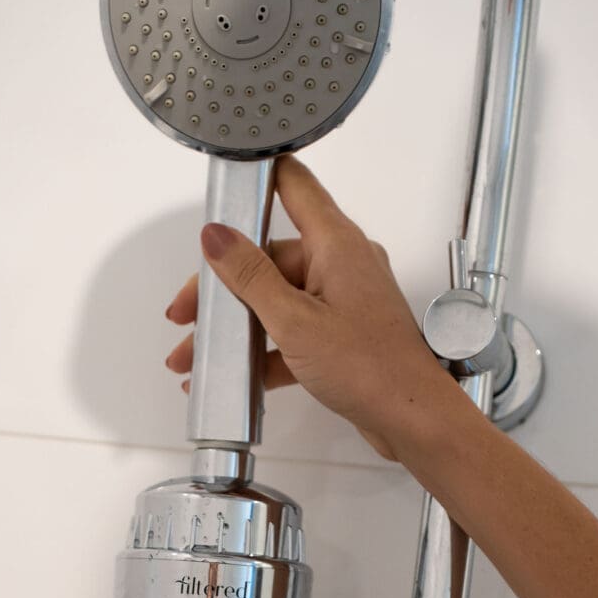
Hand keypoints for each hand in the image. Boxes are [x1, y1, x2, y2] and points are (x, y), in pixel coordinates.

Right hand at [165, 155, 458, 461]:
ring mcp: (342, 300)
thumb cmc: (370, 368)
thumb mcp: (294, 321)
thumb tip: (216, 236)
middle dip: (222, 289)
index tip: (221, 192)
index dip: (256, 178)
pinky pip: (292, 331)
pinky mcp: (341, 334)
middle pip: (269, 257)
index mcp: (336, 244)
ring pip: (276, 300)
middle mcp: (341, 264)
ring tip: (195, 355)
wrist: (411, 420)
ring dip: (236, 328)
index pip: (293, 186)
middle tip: (186, 315)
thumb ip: (250, 276)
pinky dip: (262, 352)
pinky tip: (232, 377)